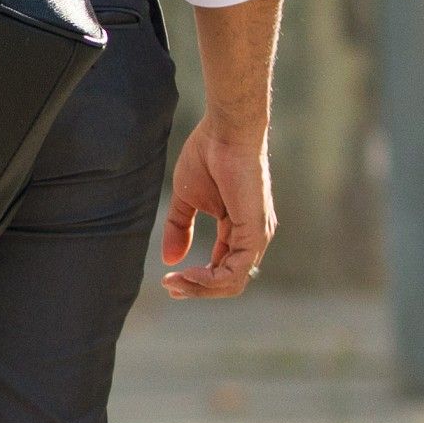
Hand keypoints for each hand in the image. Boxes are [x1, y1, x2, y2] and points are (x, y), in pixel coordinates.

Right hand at [158, 117, 275, 297]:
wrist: (225, 133)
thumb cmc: (208, 156)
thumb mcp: (187, 200)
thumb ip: (180, 229)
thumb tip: (169, 260)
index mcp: (238, 230)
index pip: (222, 268)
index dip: (195, 280)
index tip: (168, 279)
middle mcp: (252, 238)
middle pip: (228, 282)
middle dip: (196, 289)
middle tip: (169, 286)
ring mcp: (256, 237)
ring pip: (232, 282)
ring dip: (200, 288)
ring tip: (176, 282)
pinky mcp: (255, 232)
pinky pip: (236, 271)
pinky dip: (212, 280)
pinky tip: (191, 275)